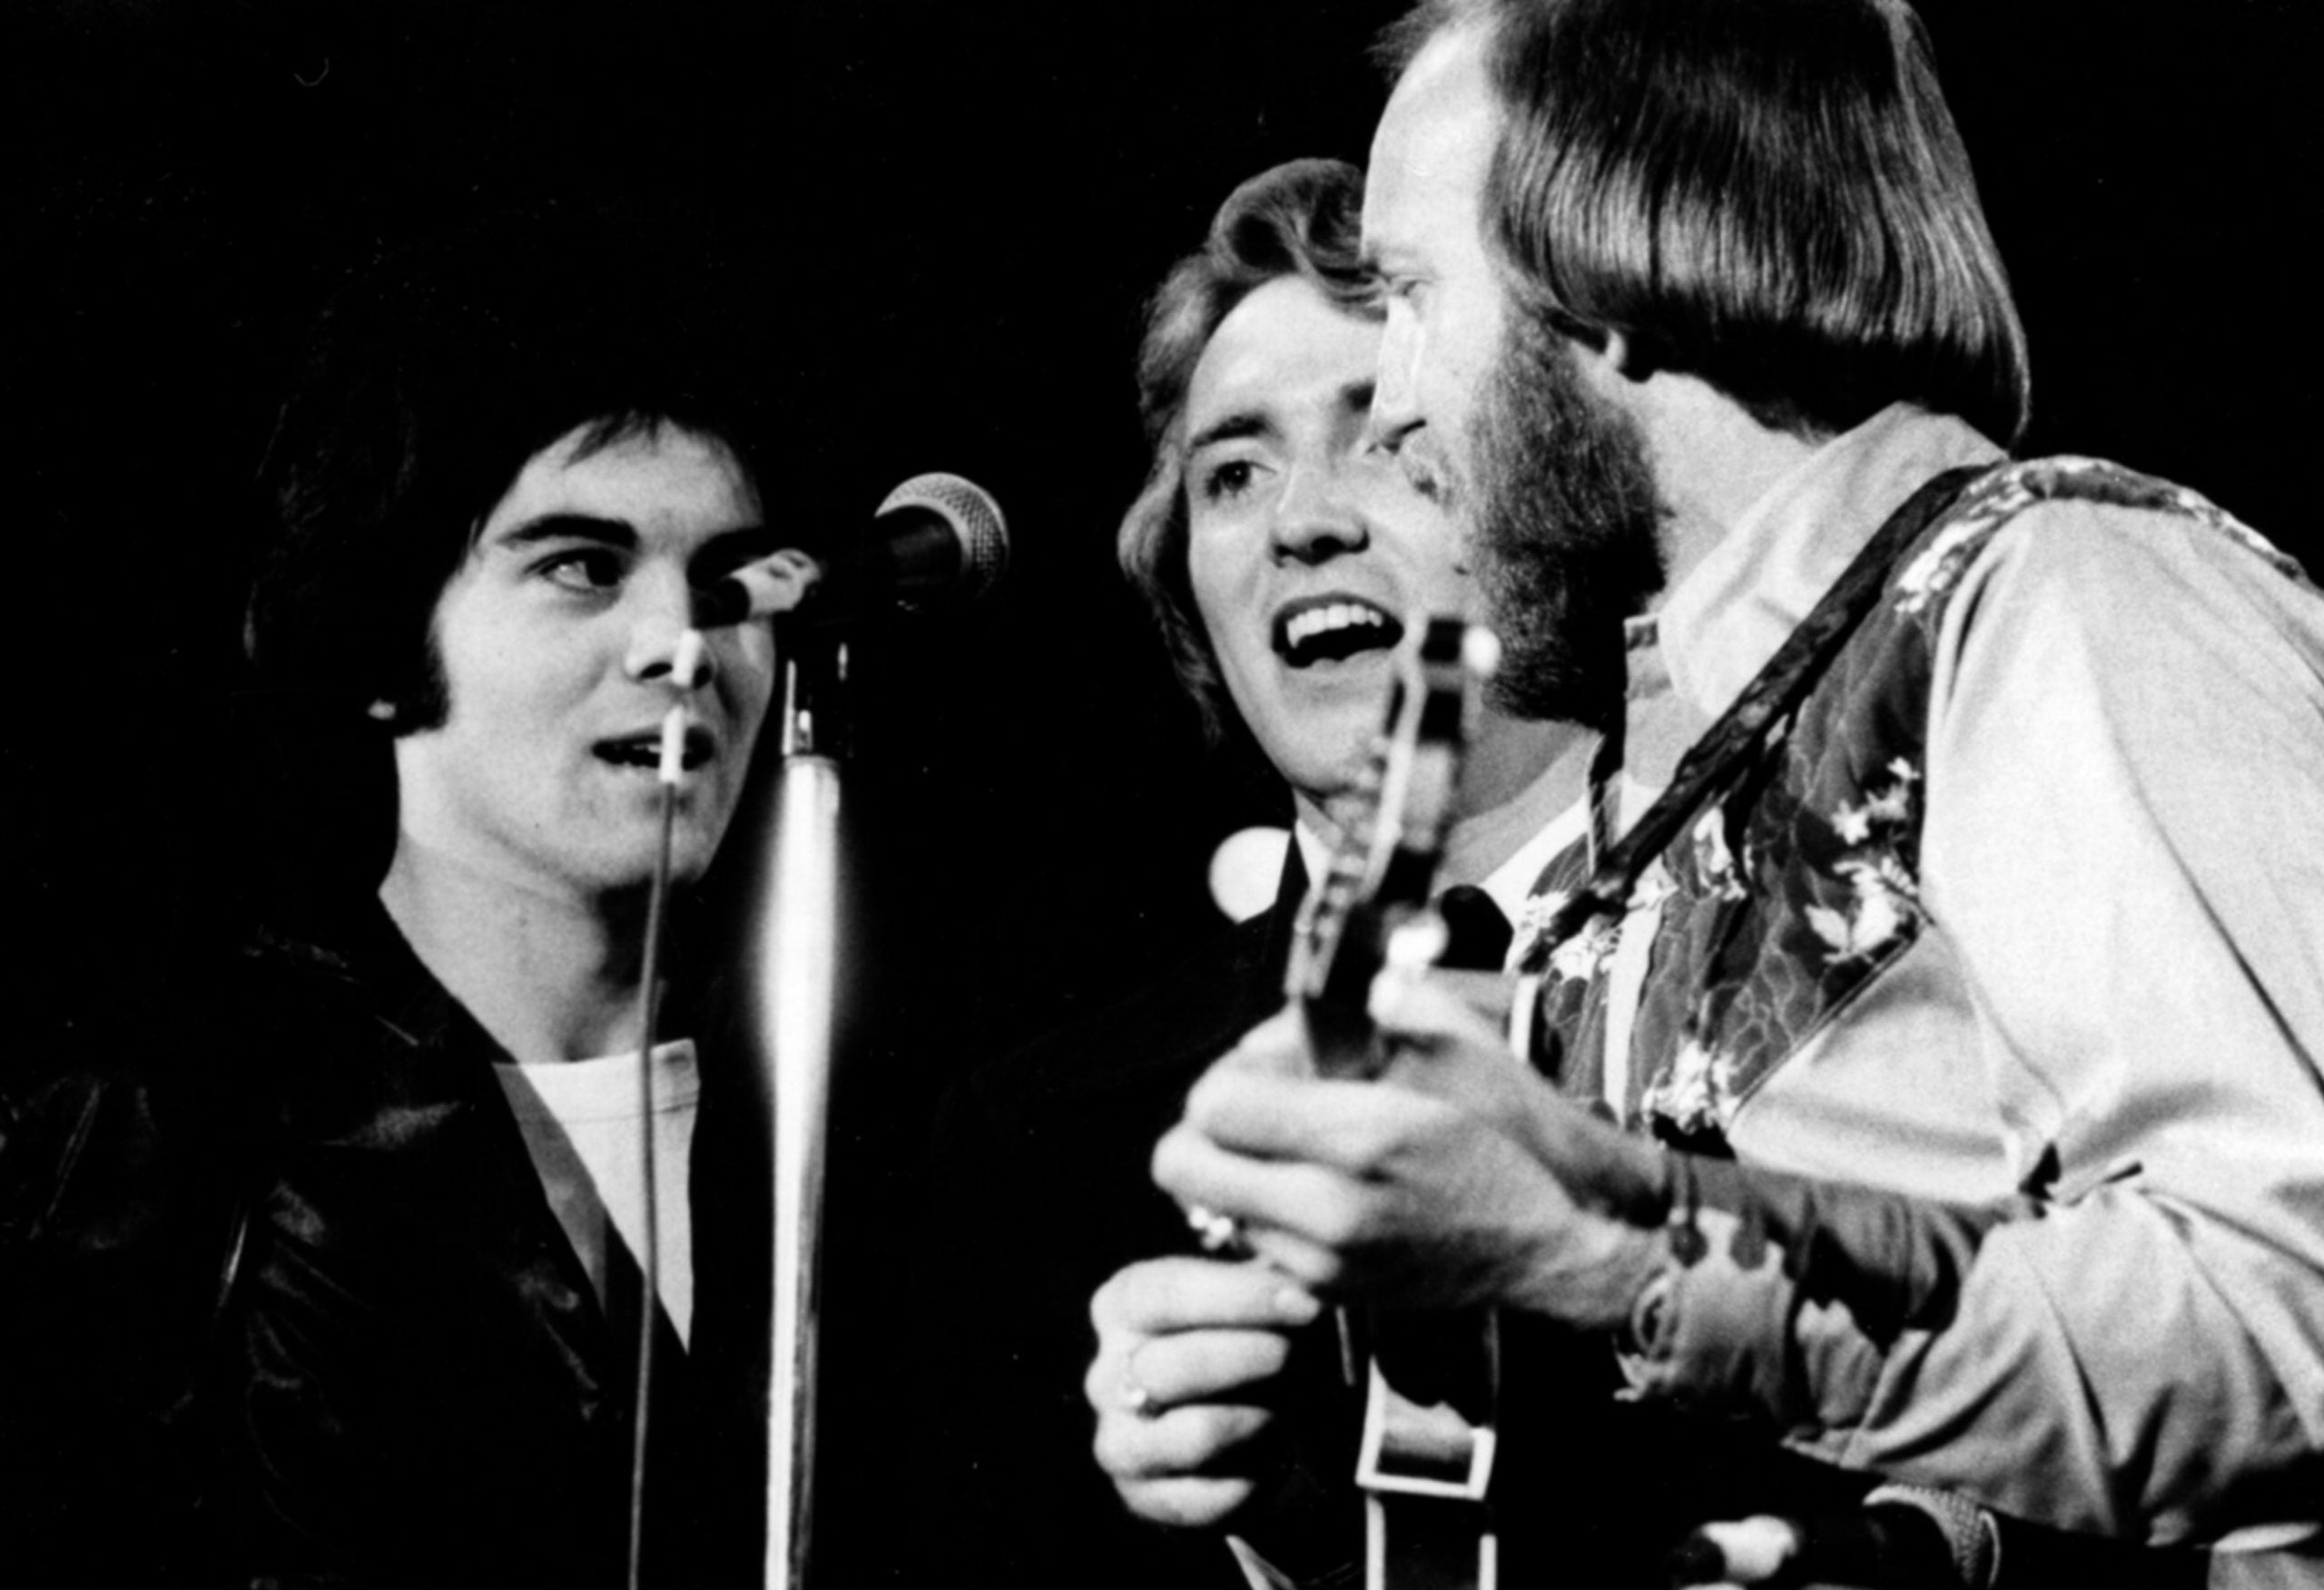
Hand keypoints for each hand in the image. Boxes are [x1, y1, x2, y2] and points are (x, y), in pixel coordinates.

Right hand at [1084, 1255, 1320, 1529]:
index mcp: (1123, 1305)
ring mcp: (1116, 1440)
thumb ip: (1269, 1283)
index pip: (1163, 1294)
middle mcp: (1105, 1373)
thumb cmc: (1256, 1342)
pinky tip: (1269, 1458)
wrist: (1252, 1428)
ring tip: (1283, 1410)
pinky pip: (1206, 1497)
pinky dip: (1253, 1478)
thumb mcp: (1260, 1301)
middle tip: (1294, 1355)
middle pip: (1171, 1366)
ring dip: (1255, 1421)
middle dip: (1249, 1359)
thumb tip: (1300, 1286)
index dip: (1238, 1298)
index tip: (1305, 1304)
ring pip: (1192, 1435)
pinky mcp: (1139, 1497)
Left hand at [1154, 999, 1665, 1326]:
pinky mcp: (1325, 1294)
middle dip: (1201, 1128)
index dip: (1224, 1076)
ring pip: (1209, 1207)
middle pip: (1179, 1166)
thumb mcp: (1456, 1044)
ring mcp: (1322, 1262)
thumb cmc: (1511, 1136)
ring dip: (1233, 1172)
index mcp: (1362, 1136)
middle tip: (1248, 1109)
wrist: (1554, 1248)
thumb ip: (1369, 1009)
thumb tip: (1297, 1008)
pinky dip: (1266, 1214)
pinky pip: (1252, 1244)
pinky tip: (1317, 1190)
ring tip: (1292, 1149)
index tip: (1259, 1069)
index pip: (1213, 1106)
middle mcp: (1329, 1209)